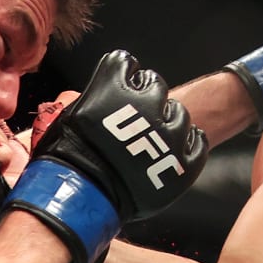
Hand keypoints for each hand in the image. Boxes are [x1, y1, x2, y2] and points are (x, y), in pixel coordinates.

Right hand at [5, 50, 207, 262]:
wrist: (81, 198)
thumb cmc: (65, 161)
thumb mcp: (66, 117)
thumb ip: (89, 100)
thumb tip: (93, 100)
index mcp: (114, 86)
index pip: (125, 63)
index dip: (121, 75)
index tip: (119, 84)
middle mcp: (146, 104)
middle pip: (156, 86)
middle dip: (146, 98)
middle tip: (136, 116)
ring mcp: (169, 134)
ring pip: (180, 114)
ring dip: (168, 121)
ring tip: (154, 138)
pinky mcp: (183, 162)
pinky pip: (198, 143)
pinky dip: (190, 143)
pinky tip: (178, 147)